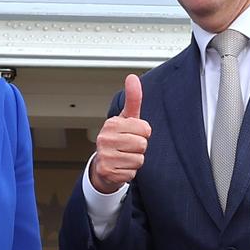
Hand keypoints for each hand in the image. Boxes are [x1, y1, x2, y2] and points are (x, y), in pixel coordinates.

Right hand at [89, 74, 151, 193]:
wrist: (103, 166)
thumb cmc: (118, 139)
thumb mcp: (127, 119)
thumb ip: (133, 99)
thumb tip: (132, 77)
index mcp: (112, 124)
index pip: (145, 129)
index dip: (143, 134)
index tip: (132, 134)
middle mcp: (105, 139)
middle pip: (142, 144)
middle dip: (139, 148)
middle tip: (128, 147)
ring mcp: (104, 156)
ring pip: (138, 159)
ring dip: (135, 161)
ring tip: (124, 157)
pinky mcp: (107, 172)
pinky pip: (132, 172)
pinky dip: (129, 172)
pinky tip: (121, 167)